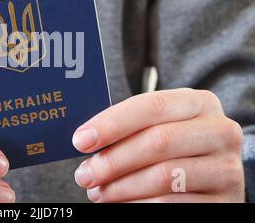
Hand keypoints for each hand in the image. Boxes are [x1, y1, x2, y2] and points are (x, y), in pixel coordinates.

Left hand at [72, 88, 244, 202]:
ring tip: (98, 192)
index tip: (80, 140)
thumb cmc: (173, 146)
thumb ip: (129, 126)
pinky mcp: (225, 200)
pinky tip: (121, 203)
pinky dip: (139, 205)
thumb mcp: (158, 126)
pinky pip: (172, 204)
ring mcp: (227, 167)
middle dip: (113, 160)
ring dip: (122, 187)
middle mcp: (220, 131)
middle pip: (158, 141)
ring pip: (164, 176)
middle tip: (85, 174)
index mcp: (199, 103)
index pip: (152, 105)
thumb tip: (84, 138)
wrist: (210, 175)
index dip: (112, 123)